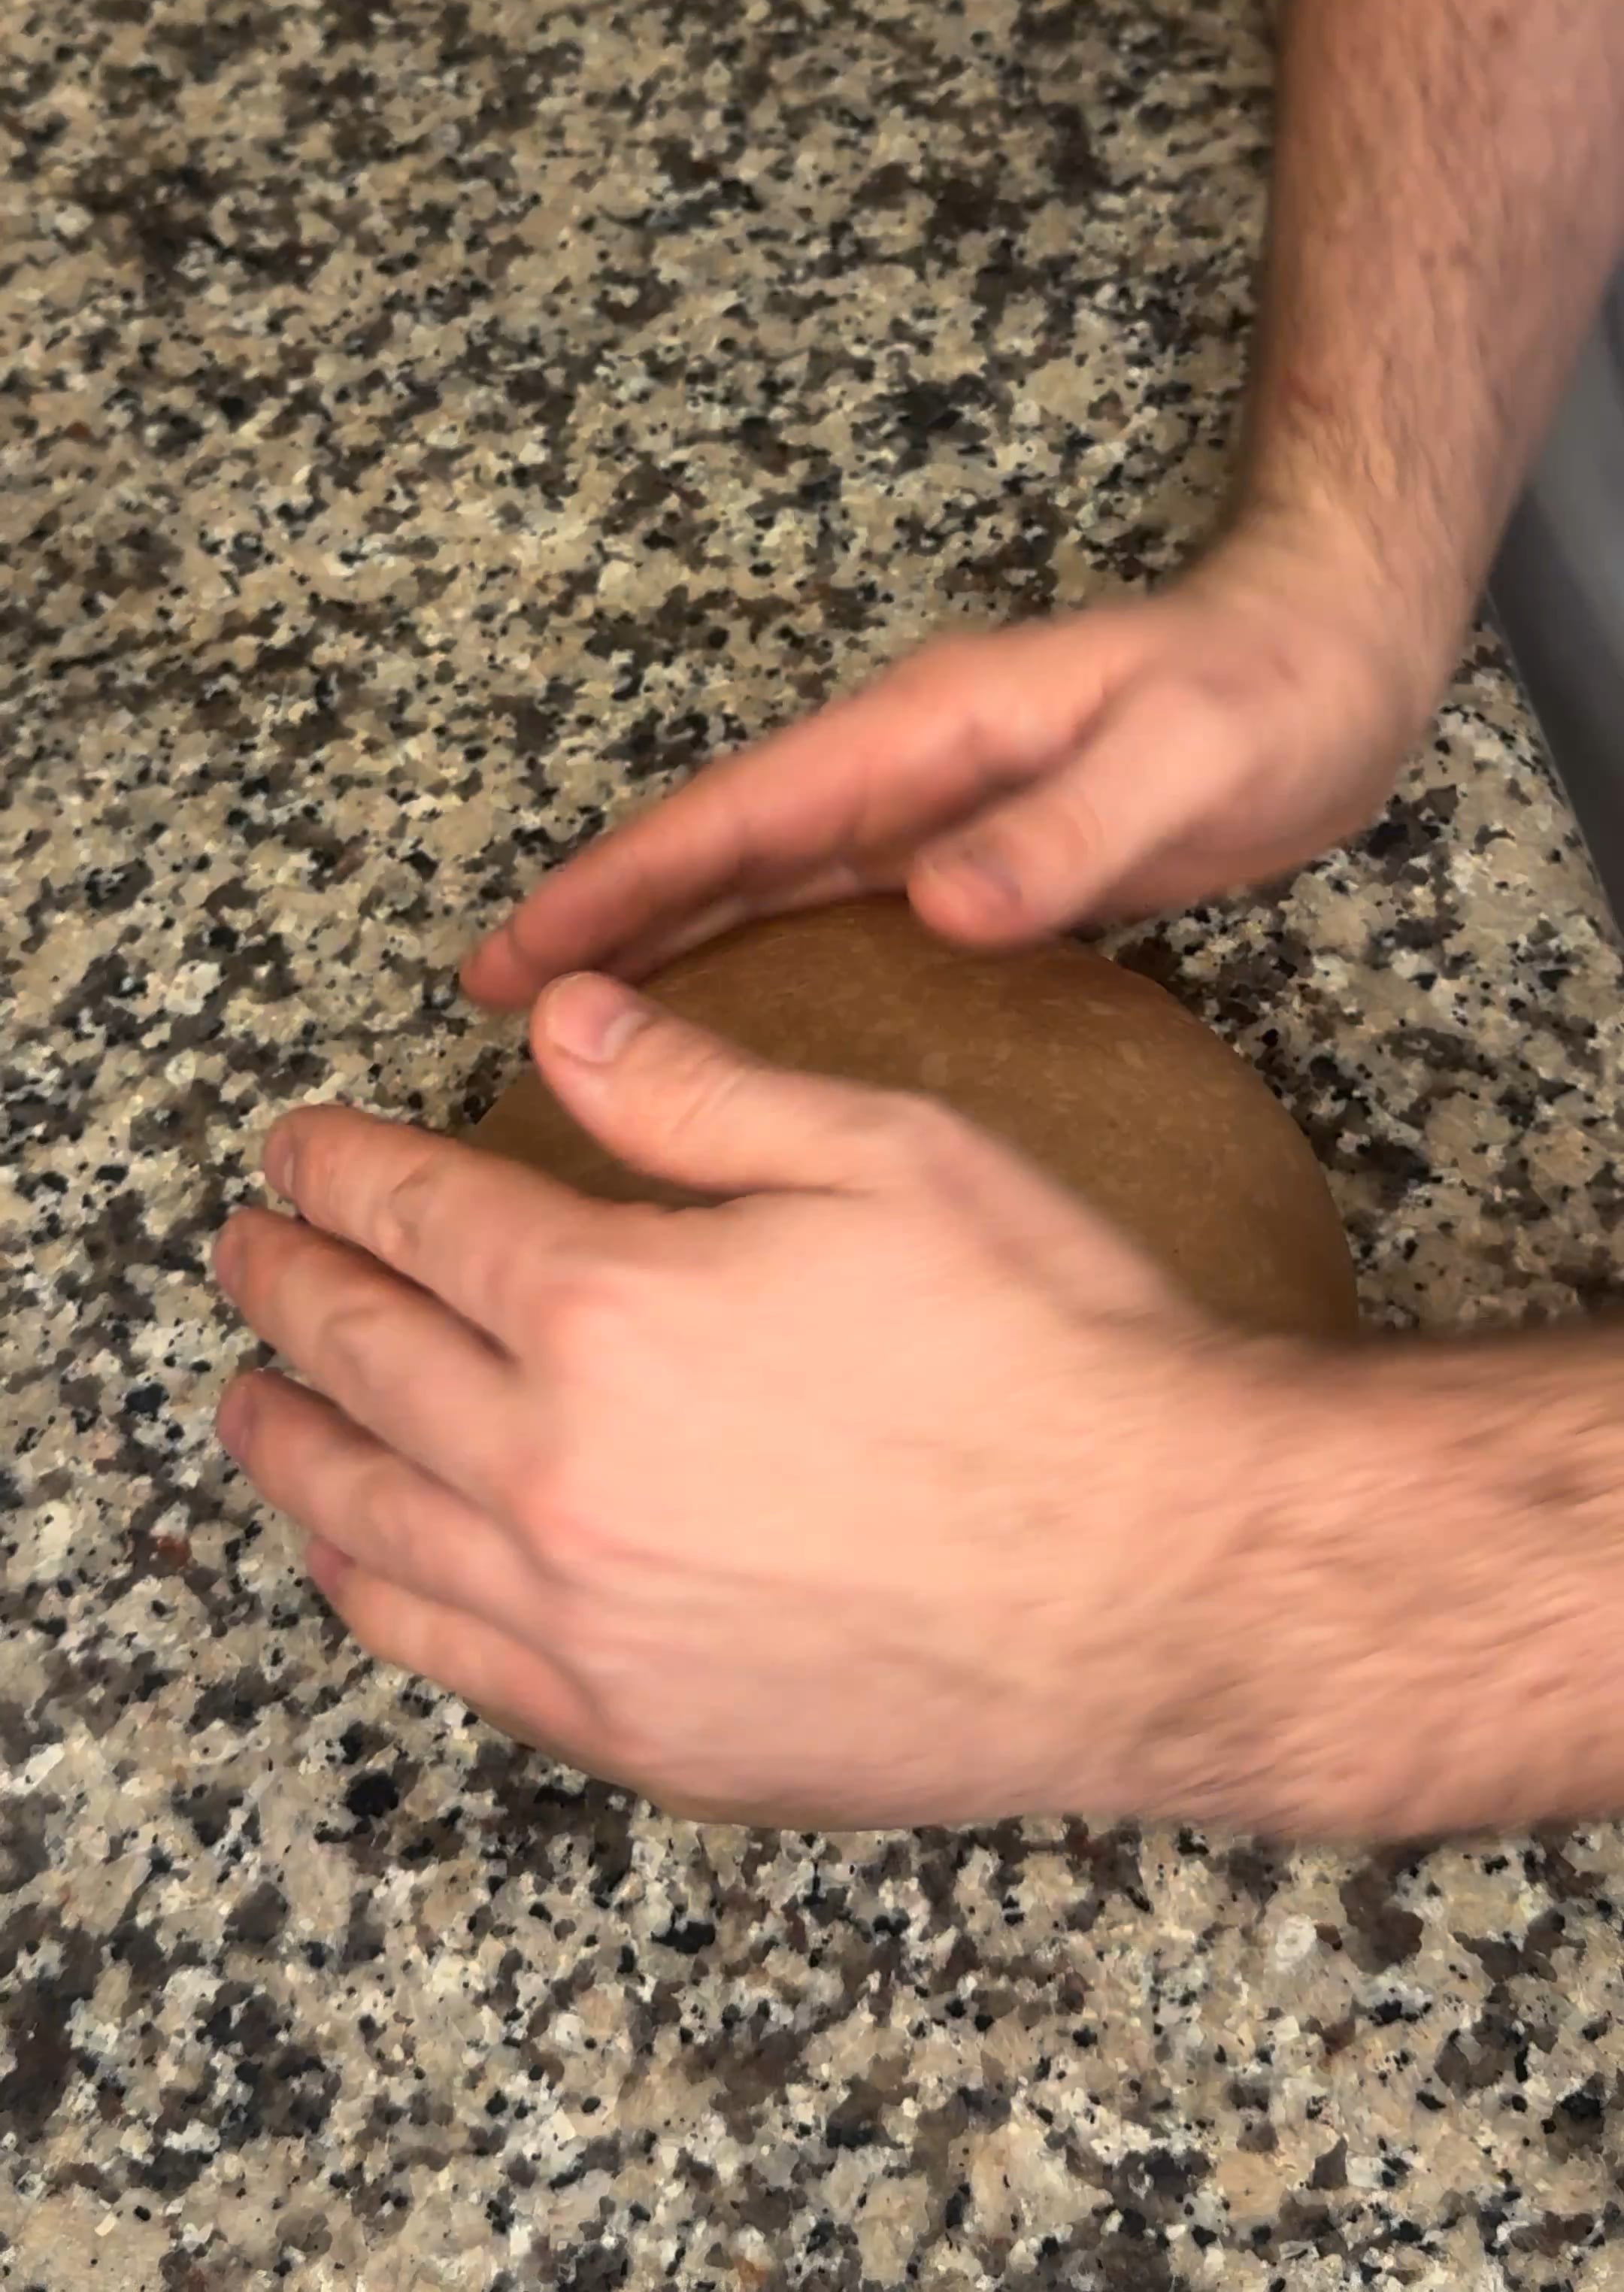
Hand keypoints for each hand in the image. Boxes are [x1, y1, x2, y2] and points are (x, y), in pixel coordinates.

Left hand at [212, 974, 1311, 1829]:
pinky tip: (348, 1558)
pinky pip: (446, 1653)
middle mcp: (561, 1469)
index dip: (336, 1169)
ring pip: (367, 1517)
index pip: (416, 1217)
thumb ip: (695, 1087)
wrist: (1167, 1586)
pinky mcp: (637, 1728)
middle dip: (285, 1285)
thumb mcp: (889, 1154)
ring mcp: (587, 1616)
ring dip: (287, 1441)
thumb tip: (561, 1017)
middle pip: (361, 1360)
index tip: (293, 1148)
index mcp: (612, 1308)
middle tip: (242, 1248)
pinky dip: (369, 1589)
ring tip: (246, 1395)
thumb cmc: (1053, 1353)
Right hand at [460, 524, 1441, 1008]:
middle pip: (717, 846)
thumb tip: (938, 904)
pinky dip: (753, 949)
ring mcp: (930, 801)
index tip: (524, 952)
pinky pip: (827, 902)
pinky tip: (720, 1008)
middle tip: (484, 999)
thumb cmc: (1268, 693)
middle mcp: (903, 764)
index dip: (624, 885)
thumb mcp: (1186, 757)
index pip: (739, 816)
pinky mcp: (970, 844)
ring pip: (758, 878)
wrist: (1337, 654)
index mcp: (924, 732)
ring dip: (660, 938)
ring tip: (562, 1013)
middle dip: (600, 917)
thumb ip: (1068, 831)